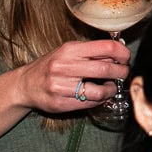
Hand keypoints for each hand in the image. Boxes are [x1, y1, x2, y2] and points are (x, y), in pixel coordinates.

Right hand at [16, 40, 130, 114]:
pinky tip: (100, 95)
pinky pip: (89, 104)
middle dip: (121, 72)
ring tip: (111, 86)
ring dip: (111, 89)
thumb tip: (119, 54)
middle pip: (105, 69)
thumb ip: (92, 53)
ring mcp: (61, 87)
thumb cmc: (52, 66)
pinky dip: (100, 100)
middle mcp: (64, 67)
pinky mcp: (60, 103)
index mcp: (70, 50)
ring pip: (99, 91)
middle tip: (123, 73)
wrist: (25, 85)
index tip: (126, 58)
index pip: (106, 47)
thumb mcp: (69, 52)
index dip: (122, 53)